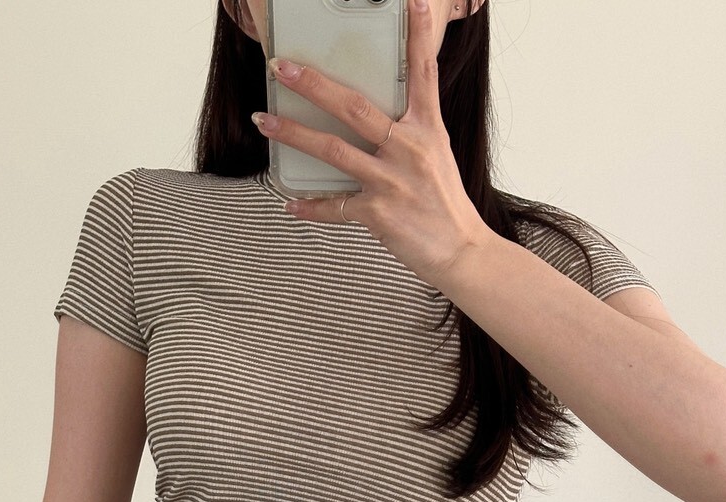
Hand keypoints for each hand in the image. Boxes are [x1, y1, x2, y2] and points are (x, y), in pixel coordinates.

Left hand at [252, 0, 490, 289]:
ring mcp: (391, 181)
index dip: (417, 36)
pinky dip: (310, 206)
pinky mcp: (378, 214)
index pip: (423, 73)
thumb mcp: (436, 156)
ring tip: (263, 120)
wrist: (461, 252)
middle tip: (282, 66)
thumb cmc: (446, 205)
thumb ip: (409, 133)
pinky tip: (290, 203)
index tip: (414, 1)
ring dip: (293, 134)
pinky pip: (334, 206)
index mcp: (427, 129)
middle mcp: (408, 149)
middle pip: (353, 106)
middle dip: (313, 84)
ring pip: (332, 150)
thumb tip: (373, 121)